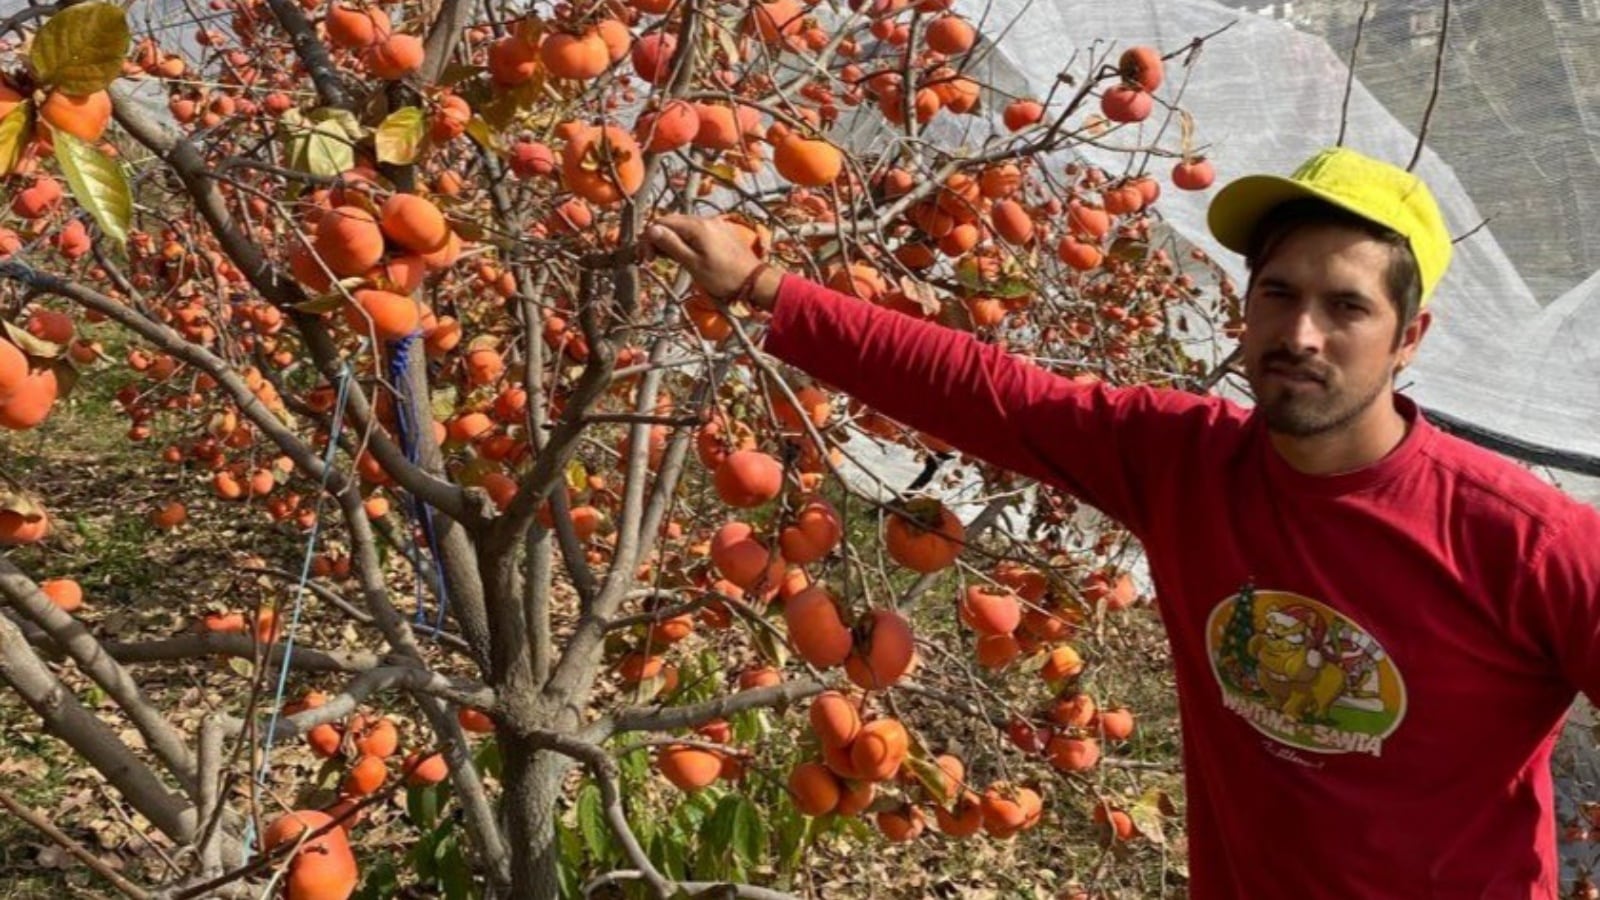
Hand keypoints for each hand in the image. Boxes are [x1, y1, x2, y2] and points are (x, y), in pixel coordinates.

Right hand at [644, 214, 780, 306]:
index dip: (649, 239)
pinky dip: (687, 240)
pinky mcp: (722, 232)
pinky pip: (698, 231)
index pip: (662, 222)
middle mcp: (706, 220)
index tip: (648, 260)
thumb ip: (671, 245)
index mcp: (697, 226)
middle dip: (659, 238)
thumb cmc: (724, 277)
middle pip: (672, 222)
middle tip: (654, 260)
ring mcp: (716, 224)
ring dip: (672, 240)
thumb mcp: (693, 264)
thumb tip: (651, 230)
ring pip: (684, 226)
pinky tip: (687, 255)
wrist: (755, 281)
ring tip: (670, 260)